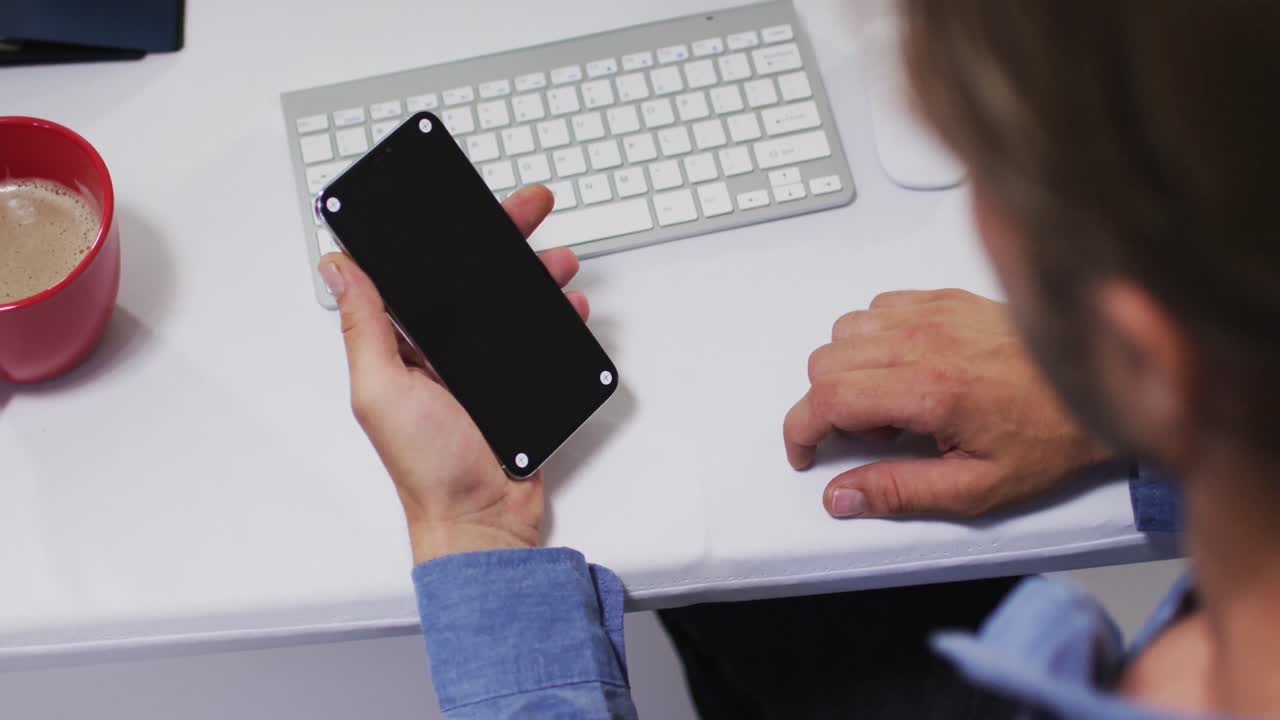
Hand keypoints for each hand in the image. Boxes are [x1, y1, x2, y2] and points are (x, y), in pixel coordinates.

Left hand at [318, 185, 587, 563]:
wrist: (483, 519)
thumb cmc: (427, 469)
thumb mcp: (381, 390)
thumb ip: (364, 326)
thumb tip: (337, 266)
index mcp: (400, 344)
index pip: (414, 272)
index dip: (434, 233)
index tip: (454, 200)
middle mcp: (439, 348)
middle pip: (470, 276)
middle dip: (502, 238)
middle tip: (529, 208)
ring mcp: (480, 364)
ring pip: (511, 300)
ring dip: (536, 273)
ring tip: (557, 261)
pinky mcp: (517, 380)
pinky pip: (539, 336)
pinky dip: (558, 316)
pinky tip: (568, 307)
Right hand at [784, 289, 1110, 518]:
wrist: (1101, 388)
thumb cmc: (1050, 436)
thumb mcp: (977, 488)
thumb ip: (900, 492)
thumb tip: (842, 496)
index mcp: (930, 390)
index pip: (827, 397)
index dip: (800, 430)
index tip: (805, 451)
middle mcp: (926, 341)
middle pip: (826, 362)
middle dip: (826, 406)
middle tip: (870, 437)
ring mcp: (935, 313)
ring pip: (845, 330)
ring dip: (848, 369)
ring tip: (891, 402)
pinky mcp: (947, 298)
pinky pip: (879, 306)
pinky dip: (874, 337)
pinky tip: (905, 366)